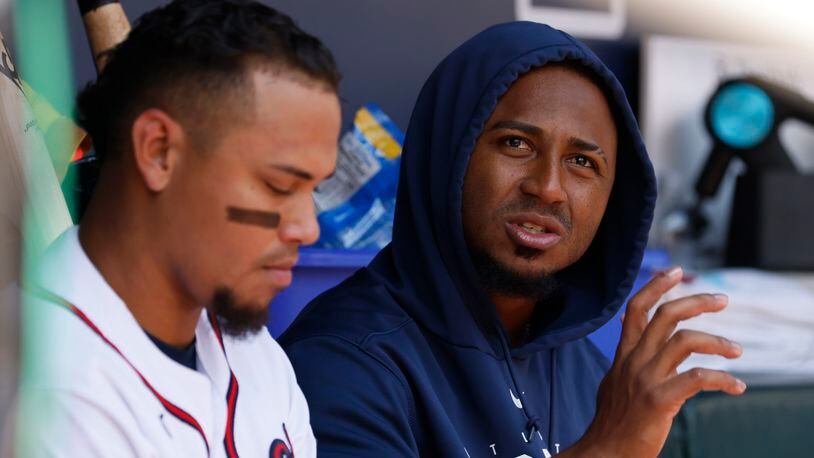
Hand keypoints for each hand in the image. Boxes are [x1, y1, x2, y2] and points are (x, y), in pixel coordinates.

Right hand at [562, 267, 744, 457]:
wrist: (604, 451)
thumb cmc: (614, 420)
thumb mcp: (613, 379)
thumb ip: (627, 355)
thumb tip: (633, 330)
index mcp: (624, 355)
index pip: (637, 309)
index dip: (655, 286)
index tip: (676, 271)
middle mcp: (634, 361)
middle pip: (665, 315)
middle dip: (696, 301)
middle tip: (722, 299)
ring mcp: (645, 379)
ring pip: (685, 342)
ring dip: (717, 341)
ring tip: (736, 350)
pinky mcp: (659, 400)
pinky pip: (696, 379)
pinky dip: (722, 379)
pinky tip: (735, 386)